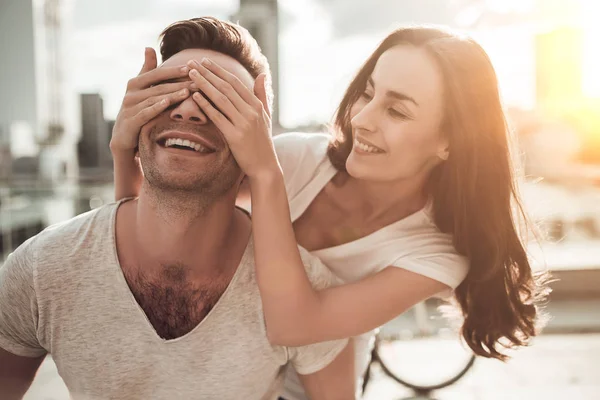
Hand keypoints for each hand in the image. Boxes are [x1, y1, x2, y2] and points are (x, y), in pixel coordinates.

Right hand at [109, 47, 195, 153]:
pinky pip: (145, 112)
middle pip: (158, 86)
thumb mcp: (141, 90)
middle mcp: (130, 93)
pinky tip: (168, 103)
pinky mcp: (130, 121)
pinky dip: (156, 107)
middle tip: (197, 82)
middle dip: (179, 83)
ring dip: (172, 95)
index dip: (173, 71)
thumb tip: (149, 47)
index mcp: (134, 83)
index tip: (190, 67)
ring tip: (188, 92)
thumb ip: (146, 70)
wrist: (123, 137)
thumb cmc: (136, 110)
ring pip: (154, 98)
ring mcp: (129, 107)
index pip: (157, 74)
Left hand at [186, 58, 279, 179]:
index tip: (205, 61)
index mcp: (257, 105)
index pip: (235, 82)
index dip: (219, 70)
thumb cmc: (263, 142)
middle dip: (208, 73)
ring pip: (220, 98)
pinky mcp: (235, 136)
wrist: (265, 167)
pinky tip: (195, 96)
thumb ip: (262, 95)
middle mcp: (251, 111)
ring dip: (204, 84)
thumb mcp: (266, 116)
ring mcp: (244, 123)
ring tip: (190, 74)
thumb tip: (262, 74)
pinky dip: (206, 105)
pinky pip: (217, 117)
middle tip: (192, 62)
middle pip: (226, 87)